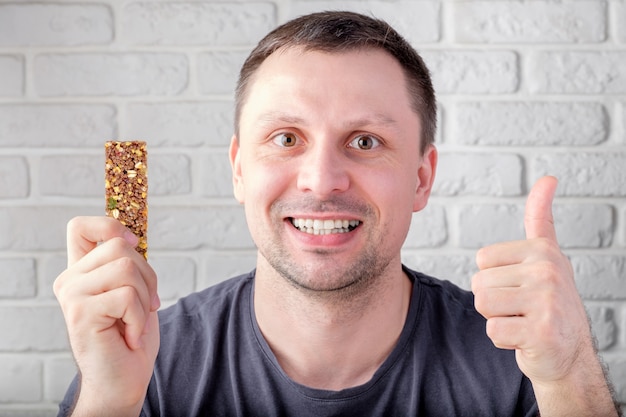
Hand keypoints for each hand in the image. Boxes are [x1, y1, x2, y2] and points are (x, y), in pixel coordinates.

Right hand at [54, 216, 159, 415]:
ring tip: (135, 321)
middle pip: (119, 246)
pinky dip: (139, 318)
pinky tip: (129, 335)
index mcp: (81, 271)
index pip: (80, 226)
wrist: (123, 381)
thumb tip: (132, 233)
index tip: (132, 244)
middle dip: (147, 275)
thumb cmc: (131, 336)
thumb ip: (128, 263)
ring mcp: (72, 295)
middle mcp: (70, 280)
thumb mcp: (134, 291)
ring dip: (144, 298)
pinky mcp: (81, 312)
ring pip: (126, 268)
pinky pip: (127, 296)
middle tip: (145, 305)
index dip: (109, 225)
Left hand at [471, 177, 617, 415]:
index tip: (520, 287)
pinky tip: (526, 338)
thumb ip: (540, 218)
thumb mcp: (547, 256)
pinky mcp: (541, 332)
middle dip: (494, 302)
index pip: (482, 259)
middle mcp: (547, 271)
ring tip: (522, 321)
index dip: (494, 278)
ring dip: (497, 319)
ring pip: (483, 304)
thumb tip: (548, 178)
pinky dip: (504, 340)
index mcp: (542, 250)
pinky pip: (493, 330)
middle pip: (479, 282)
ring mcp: (546, 302)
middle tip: (522, 309)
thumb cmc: (549, 303)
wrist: (569, 354)